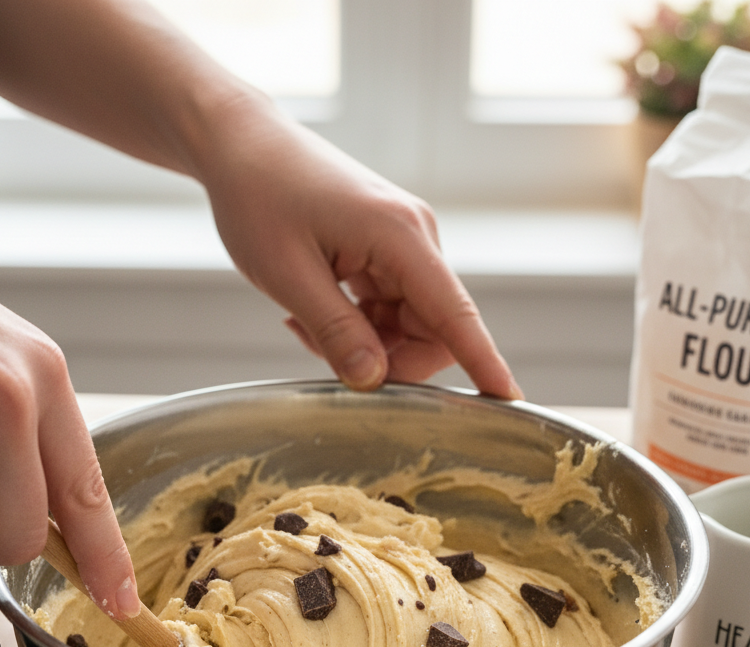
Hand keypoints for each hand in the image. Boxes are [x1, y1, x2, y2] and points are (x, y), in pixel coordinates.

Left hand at [198, 98, 522, 397]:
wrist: (241, 145)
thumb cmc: (259, 196)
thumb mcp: (288, 275)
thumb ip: (336, 332)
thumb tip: (374, 380)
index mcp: (400, 237)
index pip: (455, 315)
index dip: (483, 362)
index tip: (508, 400)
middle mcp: (414, 238)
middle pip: (433, 330)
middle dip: (391, 361)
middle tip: (332, 360)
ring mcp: (399, 244)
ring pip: (406, 325)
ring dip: (365, 343)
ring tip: (307, 324)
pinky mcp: (382, 250)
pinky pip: (385, 309)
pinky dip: (354, 324)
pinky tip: (311, 312)